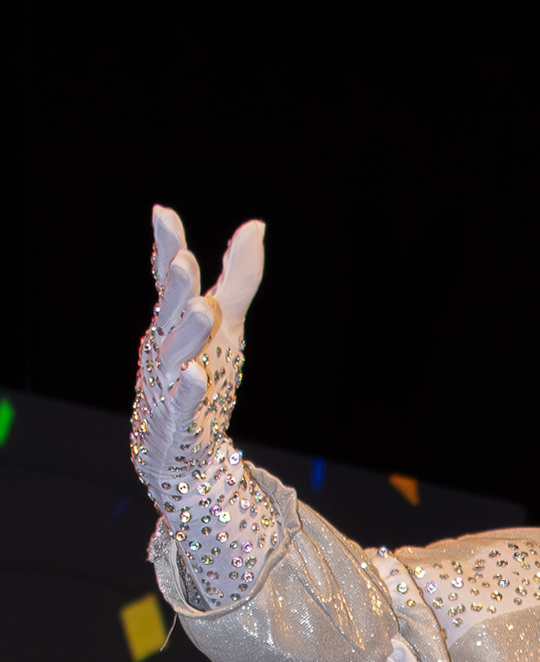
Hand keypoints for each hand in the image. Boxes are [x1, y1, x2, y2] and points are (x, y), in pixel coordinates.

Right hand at [132, 205, 264, 513]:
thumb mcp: (226, 323)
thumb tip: (255, 225)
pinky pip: (183, 402)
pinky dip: (190, 388)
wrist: (185, 447)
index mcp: (174, 320)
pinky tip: (200, 374)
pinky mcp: (179, 418)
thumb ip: (238, 279)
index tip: (163, 214)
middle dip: (175, 287)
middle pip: (169, 312)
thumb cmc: (203, 374)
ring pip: (175, 354)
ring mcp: (168, 382)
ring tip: (203, 307)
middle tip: (184, 259)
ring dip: (188, 332)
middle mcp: (166, 346)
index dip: (165, 248)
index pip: (169, 280)